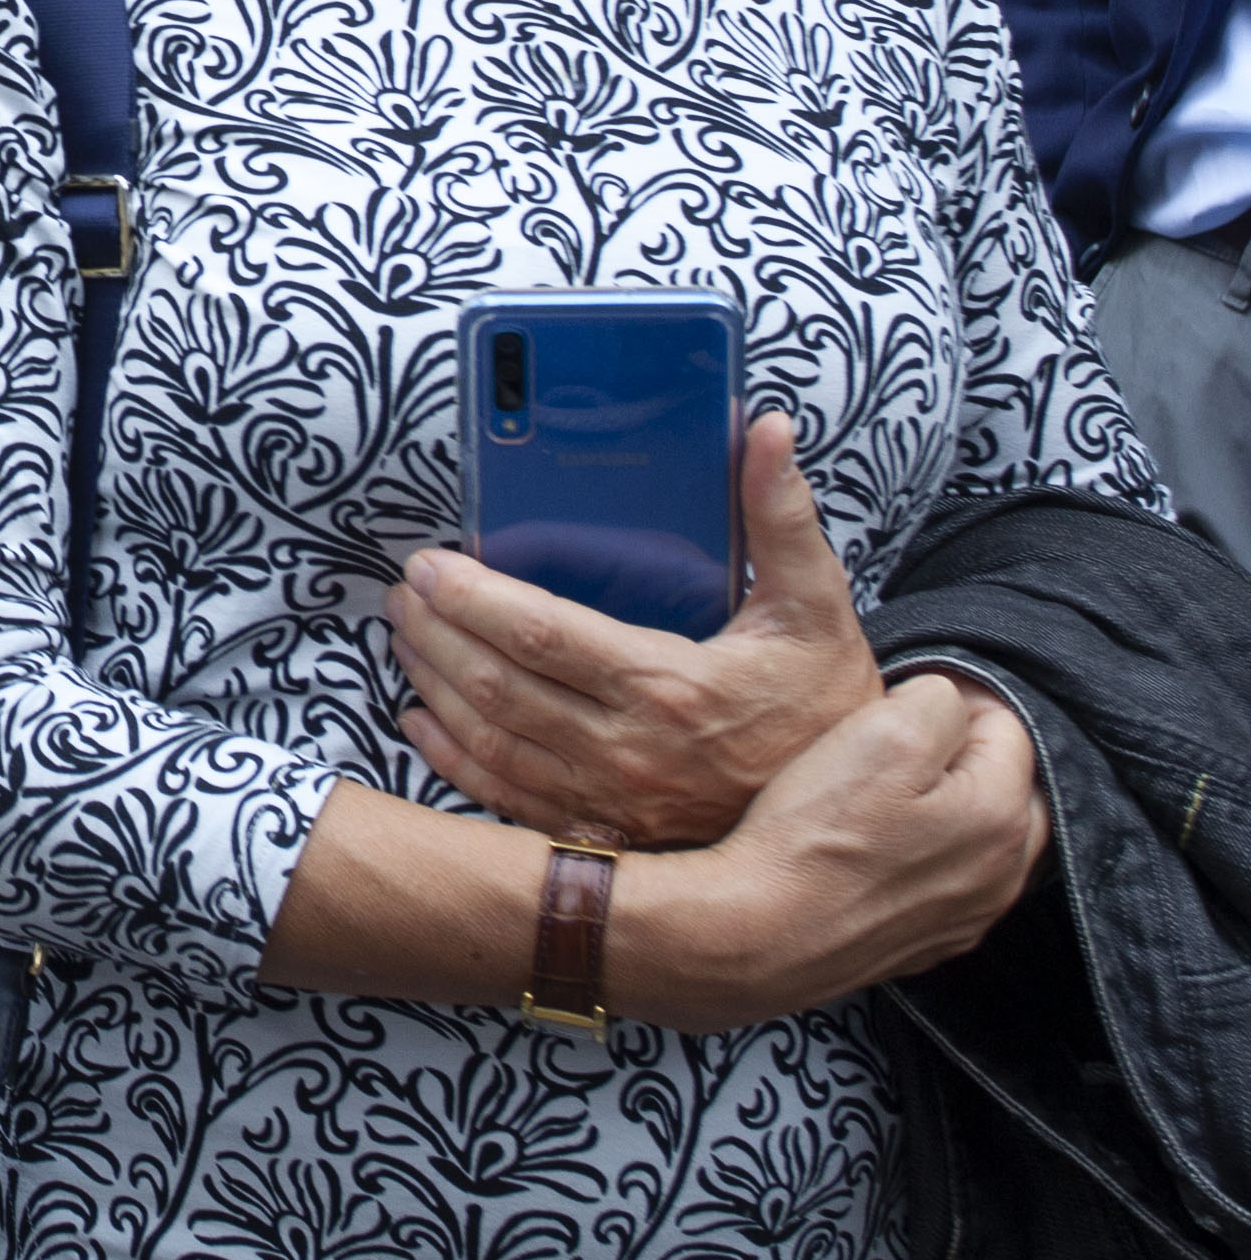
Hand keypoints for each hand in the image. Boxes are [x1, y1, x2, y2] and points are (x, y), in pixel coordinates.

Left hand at [391, 414, 879, 846]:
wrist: (853, 814)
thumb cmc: (824, 699)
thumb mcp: (814, 603)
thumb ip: (780, 514)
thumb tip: (763, 428)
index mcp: (670, 687)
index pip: (541, 635)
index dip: (473, 597)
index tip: (430, 564)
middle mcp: (631, 750)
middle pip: (498, 685)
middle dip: (437, 631)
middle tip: (407, 591)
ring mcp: (613, 798)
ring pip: (490, 739)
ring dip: (433, 683)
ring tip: (406, 635)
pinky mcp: (605, 831)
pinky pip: (506, 798)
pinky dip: (452, 757)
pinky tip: (422, 718)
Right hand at [609, 672, 1044, 1030]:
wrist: (759, 933)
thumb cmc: (814, 834)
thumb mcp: (878, 732)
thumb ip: (936, 700)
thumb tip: (949, 701)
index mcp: (1001, 815)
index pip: (1007, 725)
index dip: (951, 700)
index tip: (896, 702)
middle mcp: (1003, 874)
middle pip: (1007, 785)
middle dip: (964, 755)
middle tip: (892, 745)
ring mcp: (970, 916)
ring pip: (982, 837)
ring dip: (949, 807)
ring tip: (879, 793)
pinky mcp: (931, 943)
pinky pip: (950, 881)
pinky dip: (927, 855)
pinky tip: (875, 847)